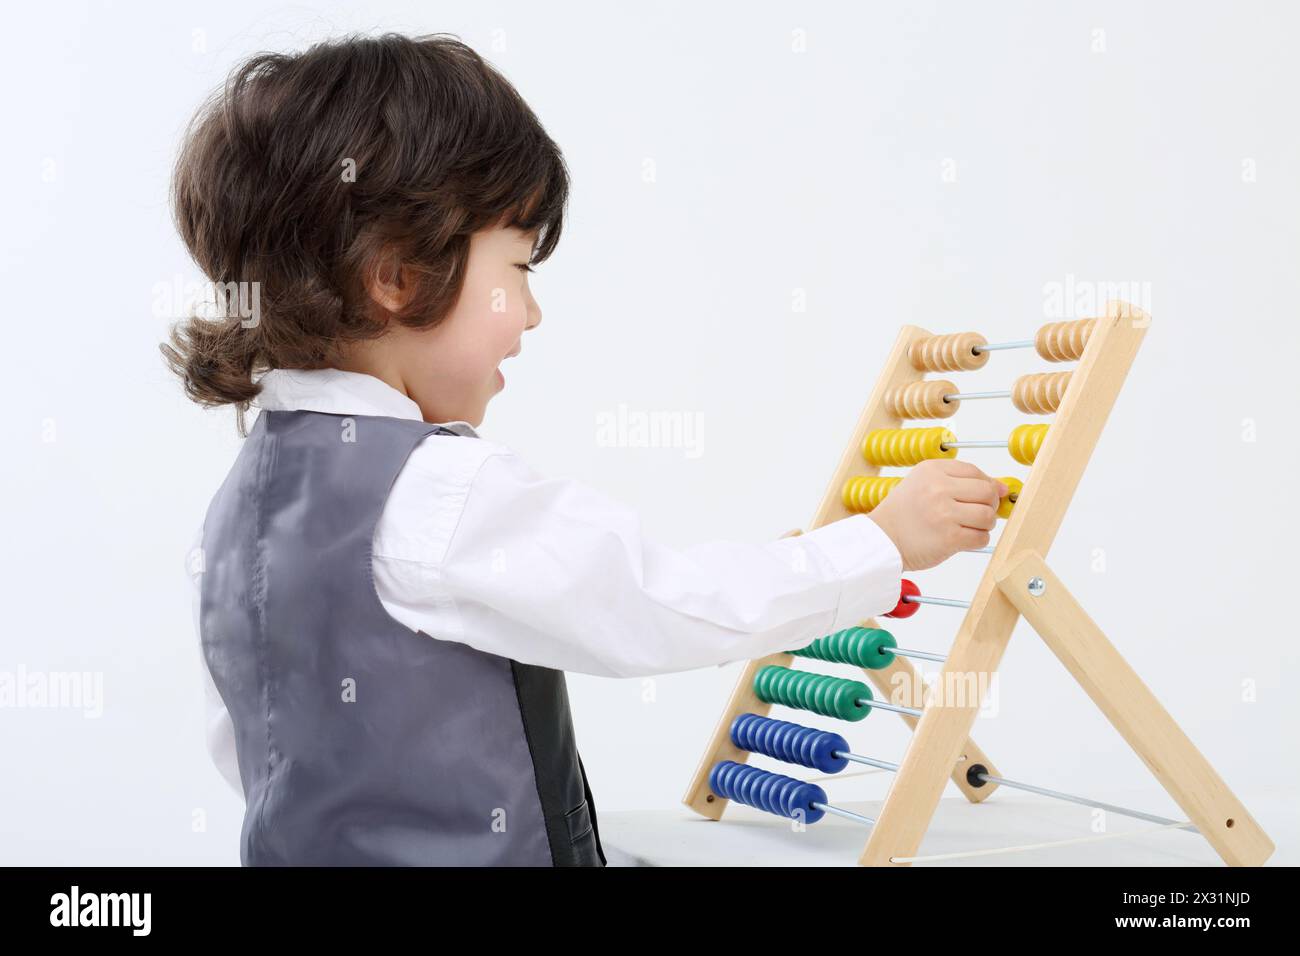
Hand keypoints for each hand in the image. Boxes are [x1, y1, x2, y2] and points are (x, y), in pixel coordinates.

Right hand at [866, 460, 1006, 571]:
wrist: (882, 540)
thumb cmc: (904, 514)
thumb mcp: (924, 484)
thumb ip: (959, 480)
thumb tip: (1001, 488)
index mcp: (932, 470)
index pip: (975, 472)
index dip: (986, 485)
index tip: (985, 495)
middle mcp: (938, 488)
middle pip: (987, 492)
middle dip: (989, 505)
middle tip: (977, 513)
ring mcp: (944, 513)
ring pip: (988, 516)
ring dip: (984, 524)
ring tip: (969, 527)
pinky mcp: (950, 537)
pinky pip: (981, 537)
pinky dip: (977, 540)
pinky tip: (962, 539)